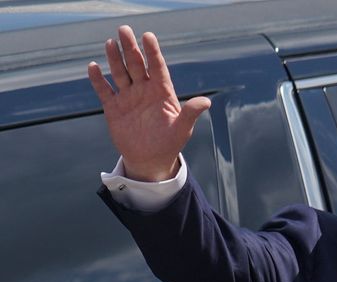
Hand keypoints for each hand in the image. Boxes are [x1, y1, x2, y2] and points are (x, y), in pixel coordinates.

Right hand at [88, 26, 210, 181]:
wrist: (150, 160)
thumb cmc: (169, 144)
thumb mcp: (182, 129)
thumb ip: (190, 113)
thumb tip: (207, 101)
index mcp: (162, 93)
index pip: (157, 68)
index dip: (153, 52)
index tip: (148, 36)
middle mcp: (144, 91)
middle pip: (136, 65)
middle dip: (130, 48)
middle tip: (124, 29)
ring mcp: (128, 98)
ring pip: (120, 73)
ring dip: (115, 59)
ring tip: (111, 43)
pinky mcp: (114, 108)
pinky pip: (104, 90)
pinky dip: (98, 80)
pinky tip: (93, 67)